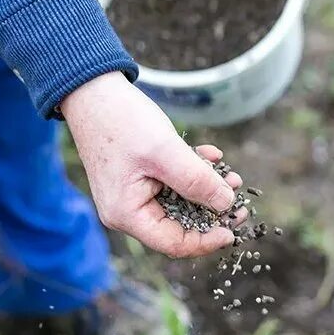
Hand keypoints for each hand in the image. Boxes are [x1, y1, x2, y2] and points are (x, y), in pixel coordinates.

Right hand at [60, 72, 243, 257]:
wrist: (94, 90)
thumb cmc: (121, 121)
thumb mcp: (165, 152)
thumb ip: (196, 180)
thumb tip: (226, 204)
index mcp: (127, 214)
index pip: (173, 243)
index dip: (206, 240)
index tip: (233, 228)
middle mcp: (128, 210)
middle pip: (178, 225)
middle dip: (211, 211)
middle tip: (239, 199)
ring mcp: (133, 193)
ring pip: (180, 202)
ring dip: (207, 188)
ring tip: (231, 175)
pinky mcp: (139, 176)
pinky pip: (172, 182)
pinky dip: (193, 171)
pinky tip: (210, 154)